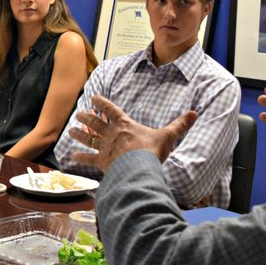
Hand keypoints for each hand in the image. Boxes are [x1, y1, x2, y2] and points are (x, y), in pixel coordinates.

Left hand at [69, 95, 196, 173]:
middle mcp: (111, 134)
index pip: (110, 109)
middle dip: (87, 117)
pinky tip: (72, 156)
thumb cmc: (152, 150)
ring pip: (88, 138)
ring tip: (71, 131)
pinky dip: (80, 158)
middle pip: (95, 122)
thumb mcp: (167, 136)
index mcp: (125, 124)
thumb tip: (194, 114)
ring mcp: (105, 147)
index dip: (101, 103)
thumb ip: (179, 125)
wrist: (140, 167)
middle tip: (79, 114)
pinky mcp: (102, 162)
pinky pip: (88, 159)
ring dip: (79, 134)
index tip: (94, 97)